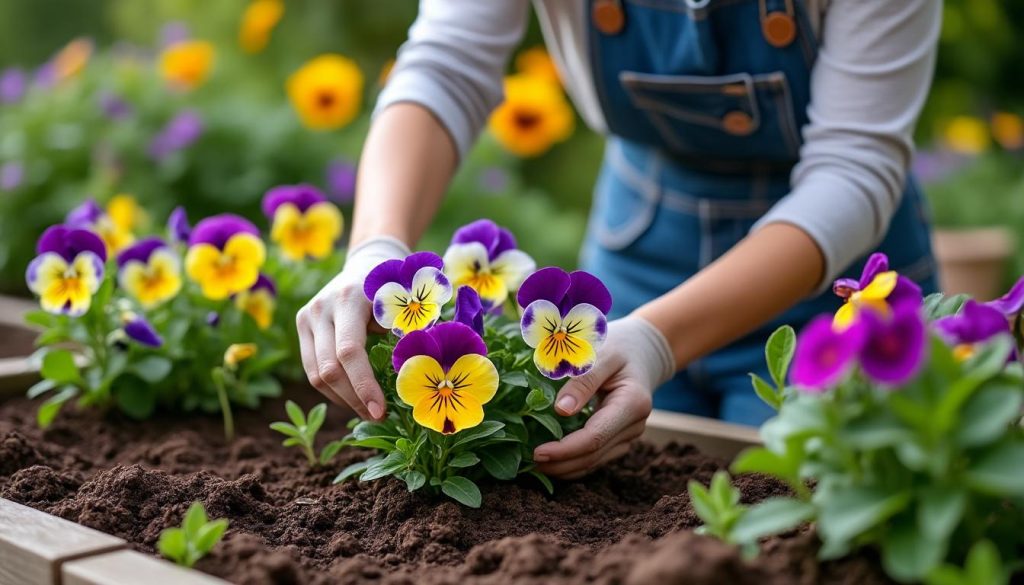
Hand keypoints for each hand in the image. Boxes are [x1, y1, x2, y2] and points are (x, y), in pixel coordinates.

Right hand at [296, 236, 409, 419]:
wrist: (367, 263)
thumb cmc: (395, 288)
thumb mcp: (405, 305)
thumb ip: (409, 334)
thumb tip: (414, 376)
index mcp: (349, 299)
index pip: (349, 352)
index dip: (363, 386)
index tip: (380, 411)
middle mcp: (321, 307)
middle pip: (329, 368)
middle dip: (353, 399)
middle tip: (377, 416)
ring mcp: (307, 316)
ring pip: (316, 374)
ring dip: (342, 399)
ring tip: (367, 410)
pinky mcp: (302, 326)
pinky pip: (312, 368)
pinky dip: (333, 388)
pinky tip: (354, 396)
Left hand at [533, 316, 675, 478]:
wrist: (642, 352)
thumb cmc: (618, 347)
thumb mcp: (601, 354)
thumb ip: (583, 380)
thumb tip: (561, 411)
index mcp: (632, 403)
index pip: (595, 437)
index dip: (565, 450)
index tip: (538, 453)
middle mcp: (634, 425)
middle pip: (594, 455)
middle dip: (561, 464)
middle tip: (529, 464)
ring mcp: (629, 435)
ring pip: (595, 462)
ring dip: (565, 468)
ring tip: (535, 467)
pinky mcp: (620, 439)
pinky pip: (596, 457)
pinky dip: (574, 463)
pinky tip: (553, 463)